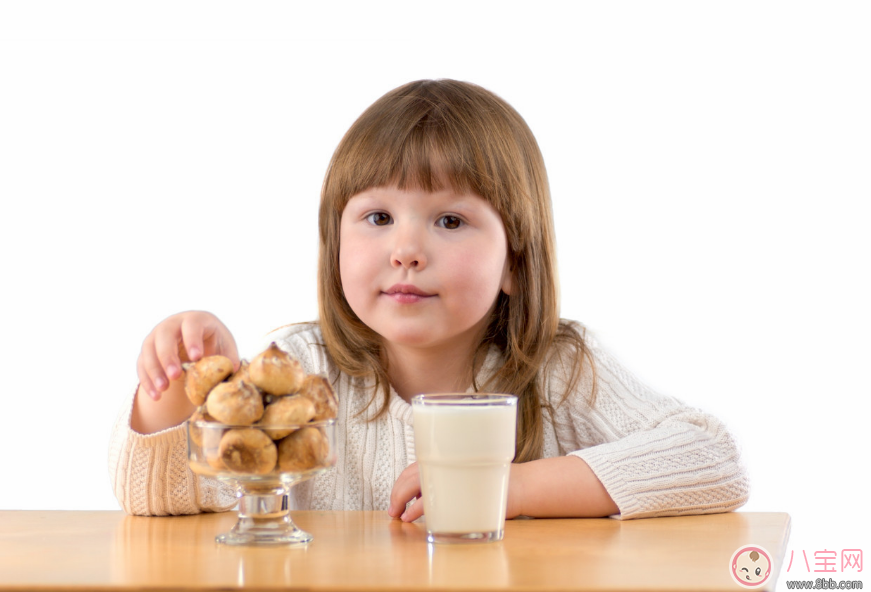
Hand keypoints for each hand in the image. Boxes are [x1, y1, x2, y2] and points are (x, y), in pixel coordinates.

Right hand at [137, 310, 238, 400]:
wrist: (196, 344)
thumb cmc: (214, 345)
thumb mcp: (225, 348)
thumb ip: (229, 360)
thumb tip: (231, 375)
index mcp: (196, 320)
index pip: (192, 325)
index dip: (193, 339)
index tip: (196, 357)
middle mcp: (173, 324)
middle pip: (165, 335)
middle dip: (168, 356)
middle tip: (175, 376)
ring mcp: (157, 336)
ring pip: (149, 349)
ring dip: (154, 370)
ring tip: (163, 389)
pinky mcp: (147, 351)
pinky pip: (142, 363)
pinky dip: (147, 380)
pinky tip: (156, 395)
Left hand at [387, 462, 524, 521]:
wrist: (521, 486)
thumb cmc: (491, 484)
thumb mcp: (465, 476)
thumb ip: (446, 480)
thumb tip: (418, 498)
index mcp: (448, 459)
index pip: (414, 468)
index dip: (400, 484)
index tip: (395, 500)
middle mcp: (449, 464)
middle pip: (412, 475)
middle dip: (397, 492)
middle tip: (392, 509)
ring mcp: (455, 476)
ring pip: (418, 484)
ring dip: (404, 500)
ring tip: (399, 515)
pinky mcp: (462, 492)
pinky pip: (434, 499)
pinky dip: (418, 508)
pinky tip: (413, 517)